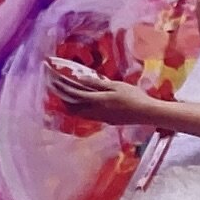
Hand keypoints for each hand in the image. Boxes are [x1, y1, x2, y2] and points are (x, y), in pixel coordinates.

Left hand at [44, 56, 158, 127]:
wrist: (147, 113)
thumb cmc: (133, 96)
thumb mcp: (115, 86)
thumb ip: (96, 84)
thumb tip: (80, 79)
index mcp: (97, 101)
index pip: (73, 94)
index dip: (61, 87)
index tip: (52, 80)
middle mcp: (95, 111)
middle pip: (72, 106)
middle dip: (61, 96)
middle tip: (54, 88)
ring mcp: (100, 118)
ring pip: (78, 113)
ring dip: (69, 104)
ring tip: (63, 96)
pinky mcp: (106, 121)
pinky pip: (86, 116)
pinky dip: (78, 109)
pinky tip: (80, 105)